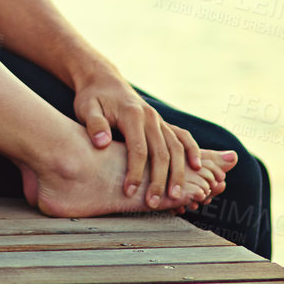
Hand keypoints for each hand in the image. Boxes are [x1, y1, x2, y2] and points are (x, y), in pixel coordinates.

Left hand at [73, 65, 226, 210]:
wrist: (103, 80)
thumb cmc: (92, 98)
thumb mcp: (86, 108)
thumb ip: (94, 124)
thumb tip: (102, 142)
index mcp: (132, 114)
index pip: (138, 149)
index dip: (135, 172)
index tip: (129, 191)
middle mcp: (150, 117)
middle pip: (161, 152)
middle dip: (159, 180)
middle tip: (154, 203)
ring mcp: (159, 120)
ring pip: (176, 148)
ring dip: (178, 173)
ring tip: (176, 198)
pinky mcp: (162, 123)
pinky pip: (182, 137)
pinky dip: (192, 151)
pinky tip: (197, 167)